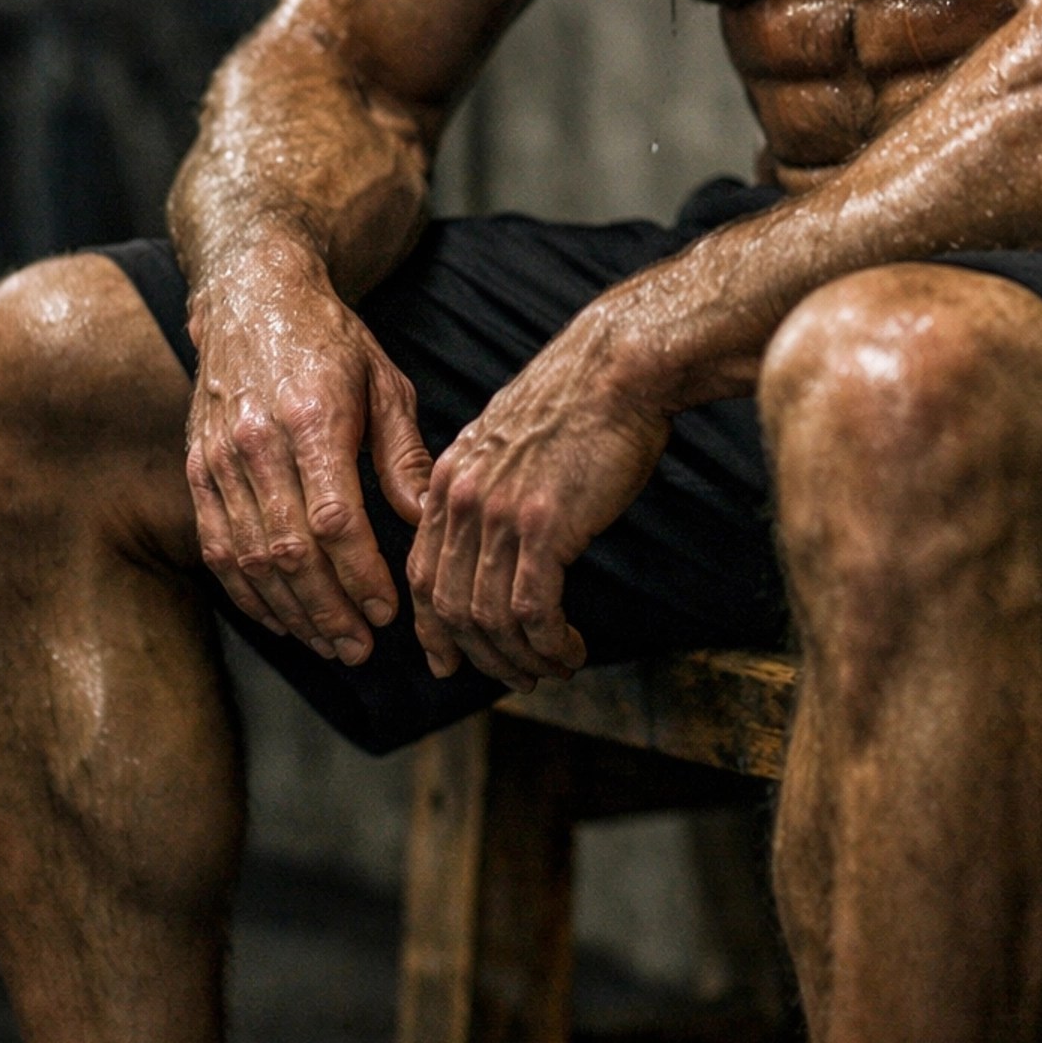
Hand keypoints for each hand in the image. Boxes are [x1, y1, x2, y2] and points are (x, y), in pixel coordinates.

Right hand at [185, 250, 430, 665]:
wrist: (252, 297)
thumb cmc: (331, 339)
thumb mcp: (385, 380)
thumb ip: (403, 453)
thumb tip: (426, 519)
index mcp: (313, 416)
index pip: (333, 518)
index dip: (360, 574)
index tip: (388, 609)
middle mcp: (259, 441)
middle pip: (289, 550)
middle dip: (328, 609)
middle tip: (361, 647)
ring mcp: (220, 458)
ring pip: (249, 558)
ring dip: (290, 612)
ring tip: (329, 644)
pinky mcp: (197, 468)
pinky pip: (216, 547)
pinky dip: (247, 592)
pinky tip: (279, 618)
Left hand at [408, 310, 669, 688]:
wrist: (620, 365)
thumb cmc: (580, 399)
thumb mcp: (511, 438)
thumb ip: (489, 482)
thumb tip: (494, 531)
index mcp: (450, 477)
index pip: (422, 571)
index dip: (432, 627)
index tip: (449, 660)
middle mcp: (463, 499)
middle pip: (449, 605)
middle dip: (479, 655)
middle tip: (515, 677)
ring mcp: (500, 513)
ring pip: (489, 617)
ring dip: (520, 657)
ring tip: (551, 668)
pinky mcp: (544, 526)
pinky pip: (532, 610)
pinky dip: (549, 643)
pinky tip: (571, 649)